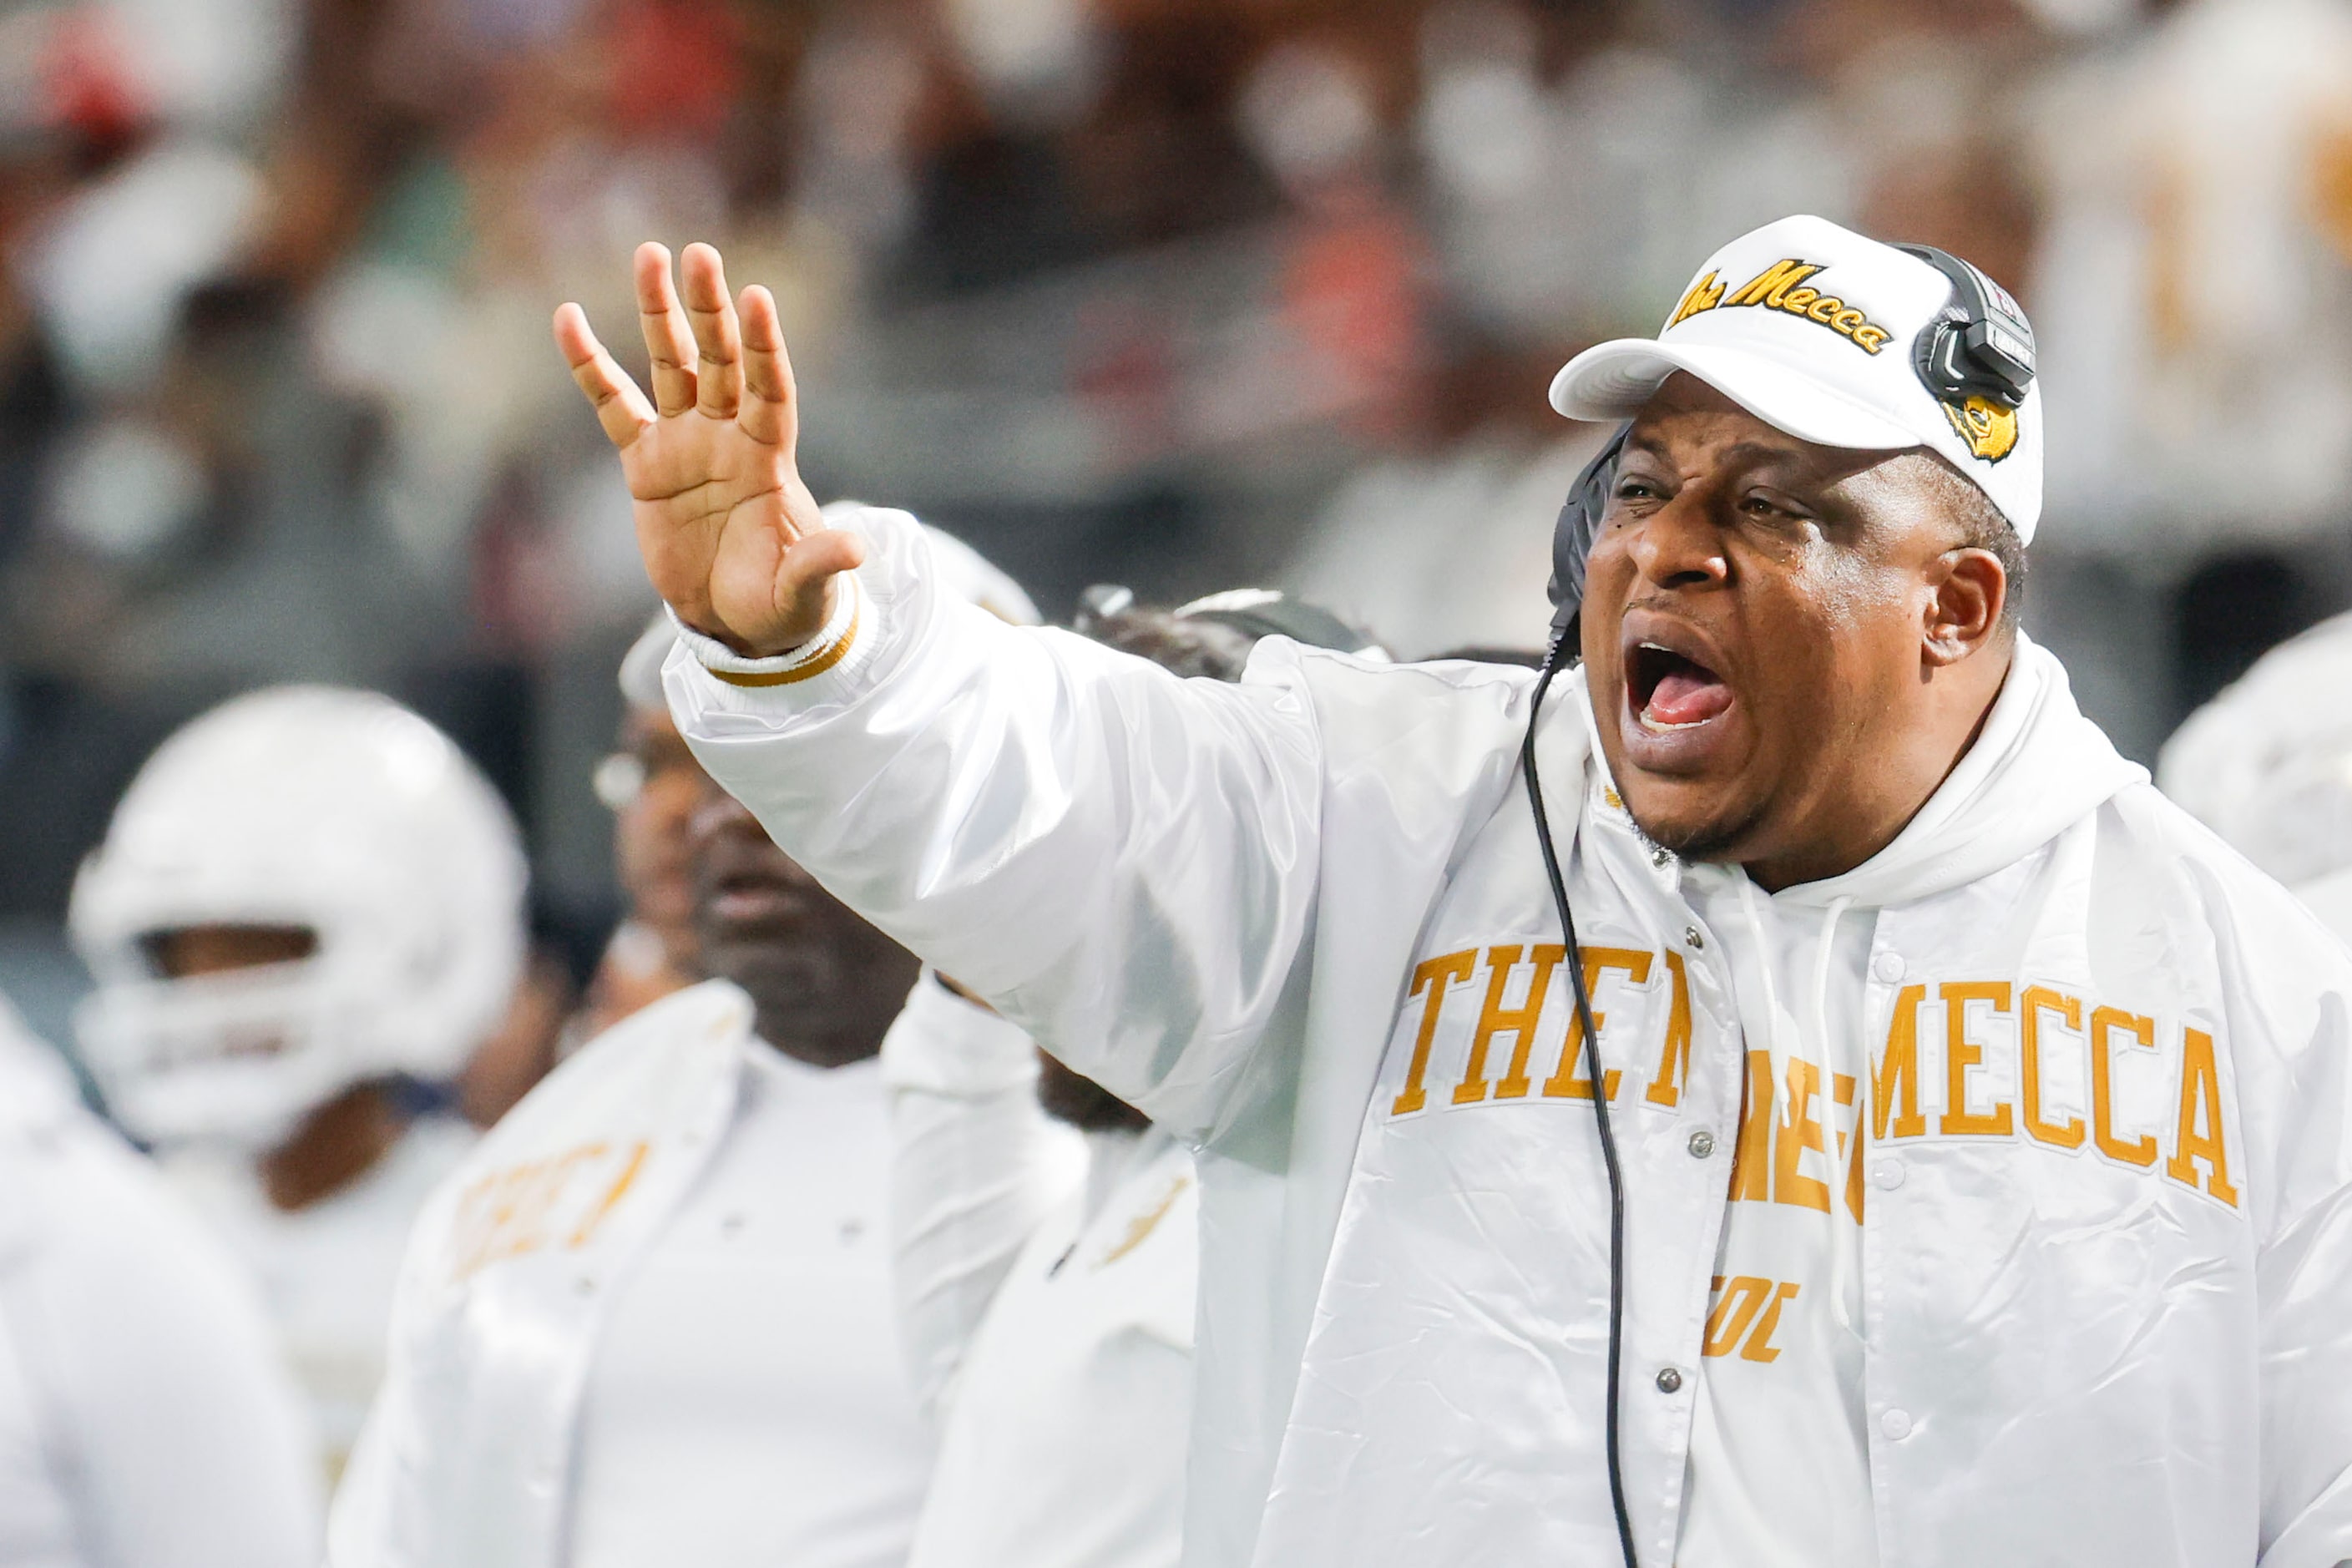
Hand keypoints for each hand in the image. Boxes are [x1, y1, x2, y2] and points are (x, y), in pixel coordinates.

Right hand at [554, 242, 861, 656]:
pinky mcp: (646, 463)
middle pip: (721, 360)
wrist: (736, 621)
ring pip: (672, 365)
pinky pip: (613, 405)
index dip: (765, 347)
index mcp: (770, 458)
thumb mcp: (802, 591)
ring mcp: (687, 443)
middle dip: (710, 310)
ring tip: (650, 255)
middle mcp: (730, 436)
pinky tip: (567, 319)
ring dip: (660, 313)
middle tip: (700, 253)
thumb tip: (858, 551)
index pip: (771, 390)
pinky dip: (591, 366)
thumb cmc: (782, 603)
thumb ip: (819, 564)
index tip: (756, 298)